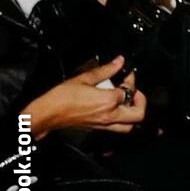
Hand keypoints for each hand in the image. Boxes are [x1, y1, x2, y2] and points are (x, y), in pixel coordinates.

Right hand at [26, 58, 145, 138]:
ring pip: (129, 127)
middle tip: (134, 90)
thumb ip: (105, 70)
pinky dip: (123, 120)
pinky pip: (117, 129)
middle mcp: (109, 116)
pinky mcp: (97, 129)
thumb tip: (120, 61)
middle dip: (140, 101)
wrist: (48, 114)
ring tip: (128, 101)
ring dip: (133, 114)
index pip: (129, 91)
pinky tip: (116, 108)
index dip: (131, 80)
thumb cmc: (63, 96)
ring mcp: (104, 125)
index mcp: (108, 102)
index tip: (127, 73)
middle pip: (138, 115)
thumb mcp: (84, 78)